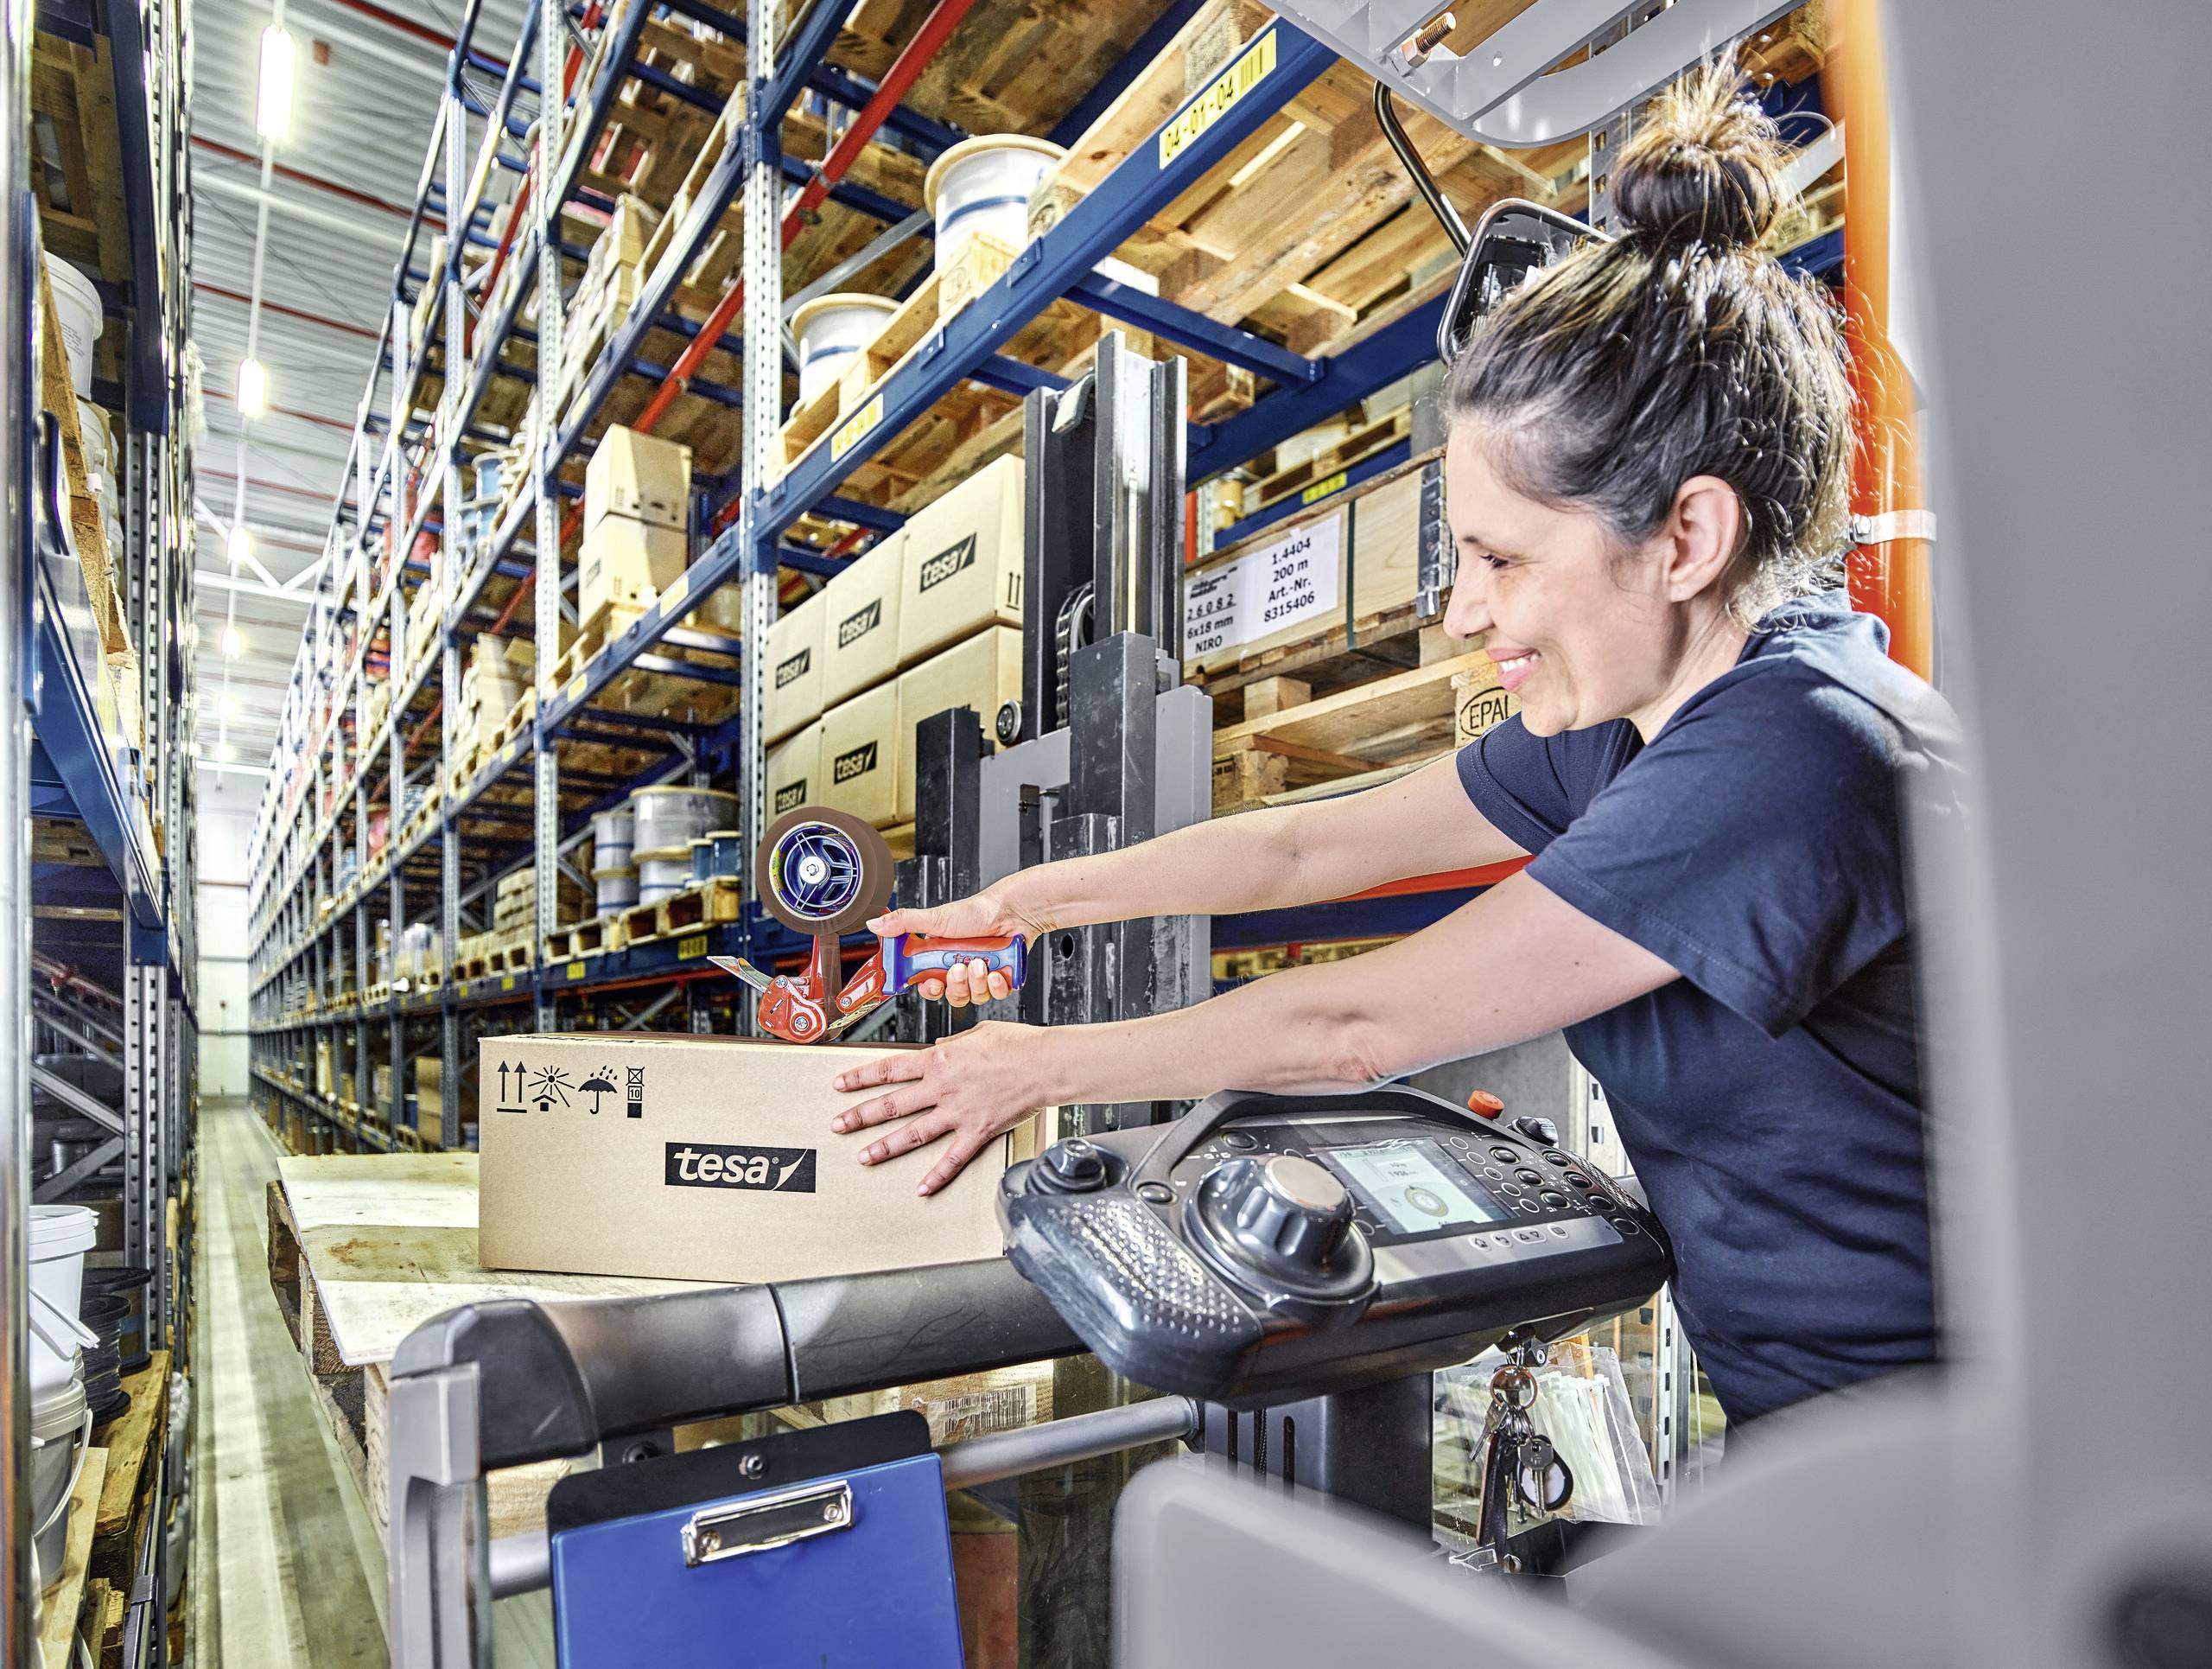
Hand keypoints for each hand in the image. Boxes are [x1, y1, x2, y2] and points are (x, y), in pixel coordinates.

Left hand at [831, 1021, 1049, 1194]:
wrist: (1045, 1064)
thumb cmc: (1017, 1043)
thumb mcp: (977, 1033)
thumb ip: (952, 1044)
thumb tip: (937, 1049)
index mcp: (938, 1060)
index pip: (888, 1070)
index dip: (860, 1078)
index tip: (840, 1085)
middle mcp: (942, 1088)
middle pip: (891, 1104)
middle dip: (860, 1115)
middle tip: (838, 1125)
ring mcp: (958, 1112)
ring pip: (913, 1133)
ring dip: (885, 1147)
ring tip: (864, 1157)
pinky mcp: (977, 1131)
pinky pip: (952, 1159)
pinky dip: (937, 1176)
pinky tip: (922, 1188)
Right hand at [868, 889, 1047, 1006]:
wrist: (1013, 910)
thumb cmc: (978, 912)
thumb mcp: (936, 918)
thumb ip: (904, 923)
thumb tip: (874, 923)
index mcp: (941, 957)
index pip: (929, 985)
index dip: (930, 990)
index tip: (931, 984)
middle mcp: (961, 968)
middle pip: (952, 995)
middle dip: (955, 985)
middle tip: (958, 968)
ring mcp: (982, 975)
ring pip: (974, 996)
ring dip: (976, 982)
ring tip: (980, 963)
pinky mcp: (1003, 979)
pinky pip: (997, 995)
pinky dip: (997, 985)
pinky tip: (997, 971)